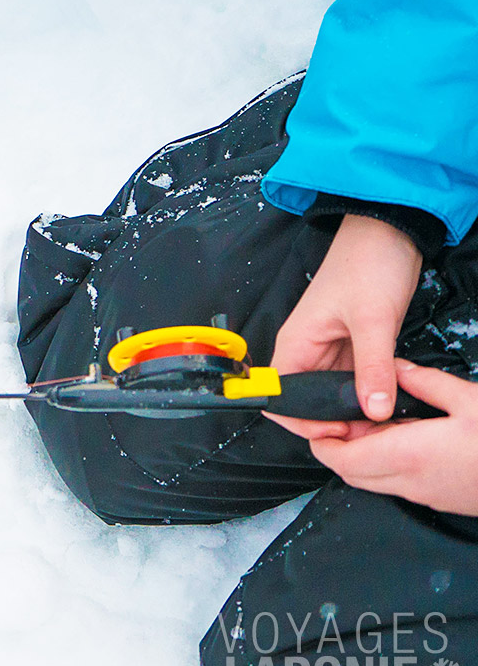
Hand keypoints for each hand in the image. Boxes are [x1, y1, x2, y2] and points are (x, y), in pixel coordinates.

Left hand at [268, 361, 477, 514]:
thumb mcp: (469, 398)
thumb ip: (423, 382)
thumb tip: (393, 368)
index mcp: (408, 455)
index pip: (341, 458)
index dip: (322, 440)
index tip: (322, 417)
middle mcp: (410, 482)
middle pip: (349, 473)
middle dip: (338, 447)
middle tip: (348, 415)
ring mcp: (425, 495)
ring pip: (372, 481)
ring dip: (362, 457)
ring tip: (378, 422)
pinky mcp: (440, 500)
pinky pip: (397, 485)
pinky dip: (386, 465)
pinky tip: (406, 437)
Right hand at [271, 214, 421, 421]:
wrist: (388, 232)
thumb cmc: (368, 265)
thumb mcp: (373, 320)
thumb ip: (373, 368)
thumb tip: (374, 411)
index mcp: (295, 343)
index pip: (278, 397)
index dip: (299, 421)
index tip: (335, 431)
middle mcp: (307, 351)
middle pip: (306, 402)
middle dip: (331, 422)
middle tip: (366, 433)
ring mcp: (330, 350)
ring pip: (332, 394)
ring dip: (351, 410)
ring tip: (379, 422)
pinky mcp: (352, 348)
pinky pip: (353, 381)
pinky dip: (367, 394)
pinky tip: (386, 400)